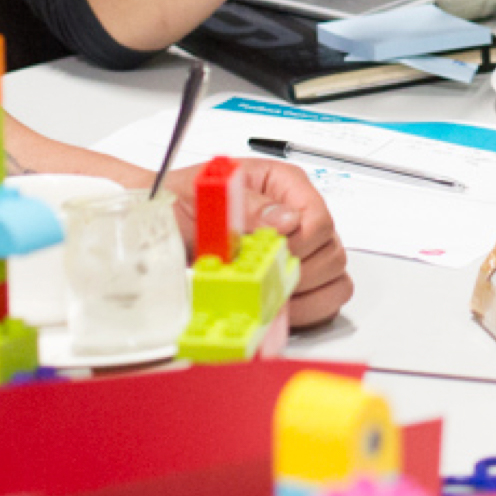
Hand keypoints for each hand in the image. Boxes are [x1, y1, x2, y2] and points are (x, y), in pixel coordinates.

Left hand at [167, 157, 352, 328]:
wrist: (160, 226)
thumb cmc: (181, 204)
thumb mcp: (205, 196)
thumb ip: (246, 205)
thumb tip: (285, 220)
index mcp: (284, 185)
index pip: (317, 218)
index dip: (297, 244)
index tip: (268, 257)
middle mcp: (299, 215)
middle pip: (331, 251)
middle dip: (297, 273)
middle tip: (260, 278)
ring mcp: (303, 250)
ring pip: (335, 277)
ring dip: (304, 295)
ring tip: (266, 294)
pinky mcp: (300, 280)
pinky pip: (327, 300)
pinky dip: (307, 310)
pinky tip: (277, 306)